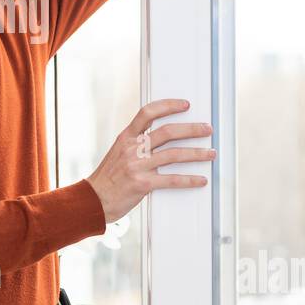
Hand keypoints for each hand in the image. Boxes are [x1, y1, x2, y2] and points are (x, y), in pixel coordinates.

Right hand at [85, 98, 214, 223]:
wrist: (93, 200)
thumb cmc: (108, 177)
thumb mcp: (118, 152)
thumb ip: (136, 143)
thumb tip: (160, 137)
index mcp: (126, 137)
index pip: (148, 113)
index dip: (168, 106)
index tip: (185, 105)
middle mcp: (132, 148)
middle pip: (167, 132)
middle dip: (191, 129)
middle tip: (207, 129)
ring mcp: (138, 166)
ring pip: (174, 154)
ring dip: (197, 153)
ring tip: (210, 153)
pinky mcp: (143, 184)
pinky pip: (172, 180)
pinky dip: (190, 180)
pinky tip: (200, 180)